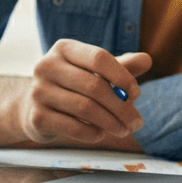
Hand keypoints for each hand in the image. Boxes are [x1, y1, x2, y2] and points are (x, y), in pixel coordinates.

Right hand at [16, 39, 151, 144]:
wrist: (34, 106)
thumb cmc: (74, 84)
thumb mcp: (97, 71)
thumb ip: (122, 65)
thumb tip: (147, 60)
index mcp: (65, 48)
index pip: (99, 58)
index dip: (122, 76)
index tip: (137, 93)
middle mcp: (47, 66)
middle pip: (94, 86)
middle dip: (121, 107)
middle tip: (137, 122)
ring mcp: (38, 92)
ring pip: (85, 108)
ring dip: (111, 122)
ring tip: (125, 130)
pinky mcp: (36, 117)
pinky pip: (72, 127)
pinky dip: (92, 133)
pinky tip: (101, 134)